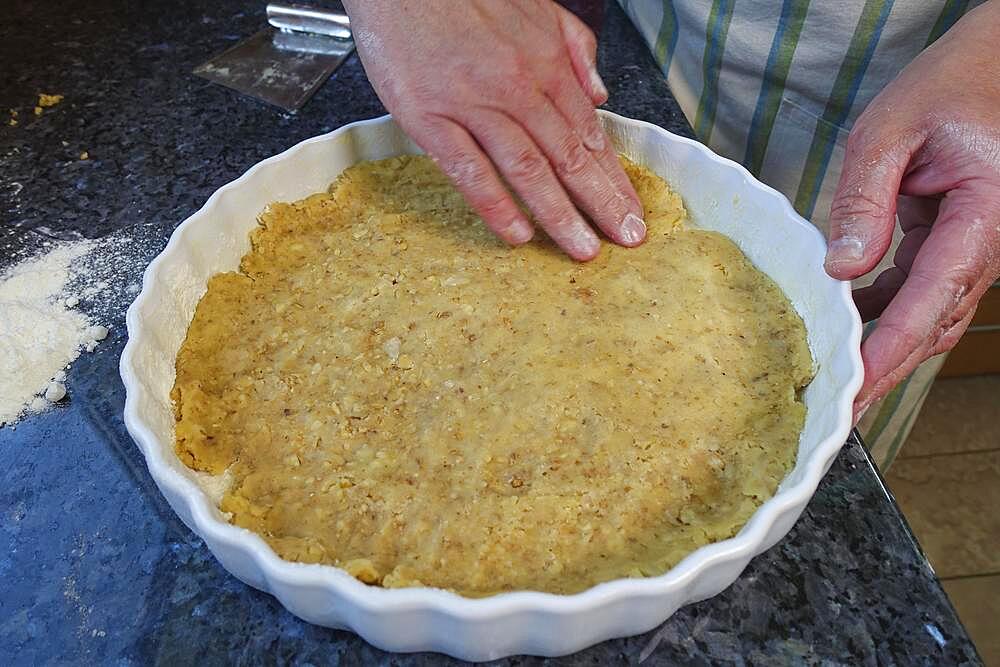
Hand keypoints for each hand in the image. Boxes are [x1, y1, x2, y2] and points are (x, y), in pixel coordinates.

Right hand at [342, 0, 644, 259]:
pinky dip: (496, 204)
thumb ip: (574, 46)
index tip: (630, 208)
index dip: (613, 176)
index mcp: (546, 62)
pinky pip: (469, 169)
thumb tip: (601, 92)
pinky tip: (517, 233)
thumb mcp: (537, 6)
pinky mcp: (430, 118)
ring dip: (560, 214)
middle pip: (569, 156)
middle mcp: (518, 87)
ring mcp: (473, 104)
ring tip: (582, 248)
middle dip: (602, 203)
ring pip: (528, 168)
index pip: (590, 132)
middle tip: (625, 239)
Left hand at [824, 1, 999, 418]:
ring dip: (883, 346)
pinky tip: (844, 316)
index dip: (891, 349)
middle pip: (933, 323)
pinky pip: (921, 290)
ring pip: (929, 315)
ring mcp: (975, 248)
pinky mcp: (957, 243)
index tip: (857, 385)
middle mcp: (988, 244)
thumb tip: (843, 267)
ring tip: (833, 376)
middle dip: (885, 368)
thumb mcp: (892, 131)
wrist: (993, 66)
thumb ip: (866, 199)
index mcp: (985, 218)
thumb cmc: (952, 84)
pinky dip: (884, 310)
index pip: (932, 299)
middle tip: (836, 407)